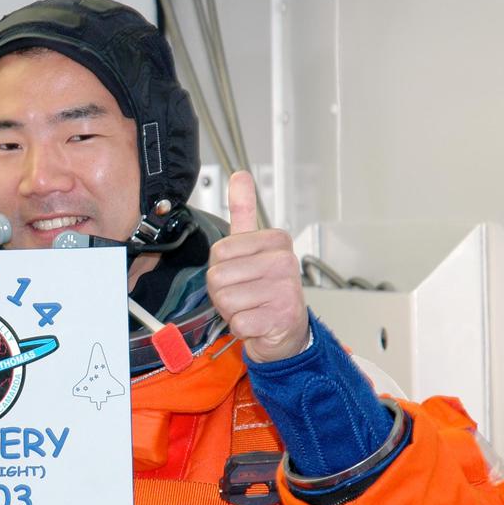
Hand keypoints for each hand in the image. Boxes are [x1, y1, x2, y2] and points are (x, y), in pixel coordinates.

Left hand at [207, 171, 308, 362]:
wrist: (285, 330)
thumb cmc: (265, 288)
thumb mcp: (253, 246)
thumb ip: (244, 210)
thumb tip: (240, 175)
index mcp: (276, 240)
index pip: (219, 250)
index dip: (221, 268)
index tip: (241, 273)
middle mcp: (284, 262)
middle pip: (218, 276)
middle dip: (223, 292)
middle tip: (245, 294)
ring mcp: (285, 290)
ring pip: (225, 299)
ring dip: (232, 310)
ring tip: (252, 307)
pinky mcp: (281, 317)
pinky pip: (237, 321)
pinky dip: (241, 327)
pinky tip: (258, 322)